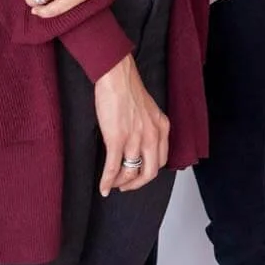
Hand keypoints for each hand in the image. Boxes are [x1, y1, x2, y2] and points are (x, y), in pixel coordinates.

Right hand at [93, 54, 169, 194]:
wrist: (116, 76)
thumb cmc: (128, 89)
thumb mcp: (149, 110)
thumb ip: (149, 127)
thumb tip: (139, 144)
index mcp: (162, 127)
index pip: (160, 161)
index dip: (148, 173)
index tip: (138, 175)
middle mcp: (152, 135)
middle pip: (149, 172)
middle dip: (137, 183)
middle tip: (126, 186)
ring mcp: (135, 138)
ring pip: (131, 172)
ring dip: (121, 182)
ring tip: (113, 184)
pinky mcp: (117, 139)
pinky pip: (113, 168)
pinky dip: (107, 181)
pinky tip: (103, 188)